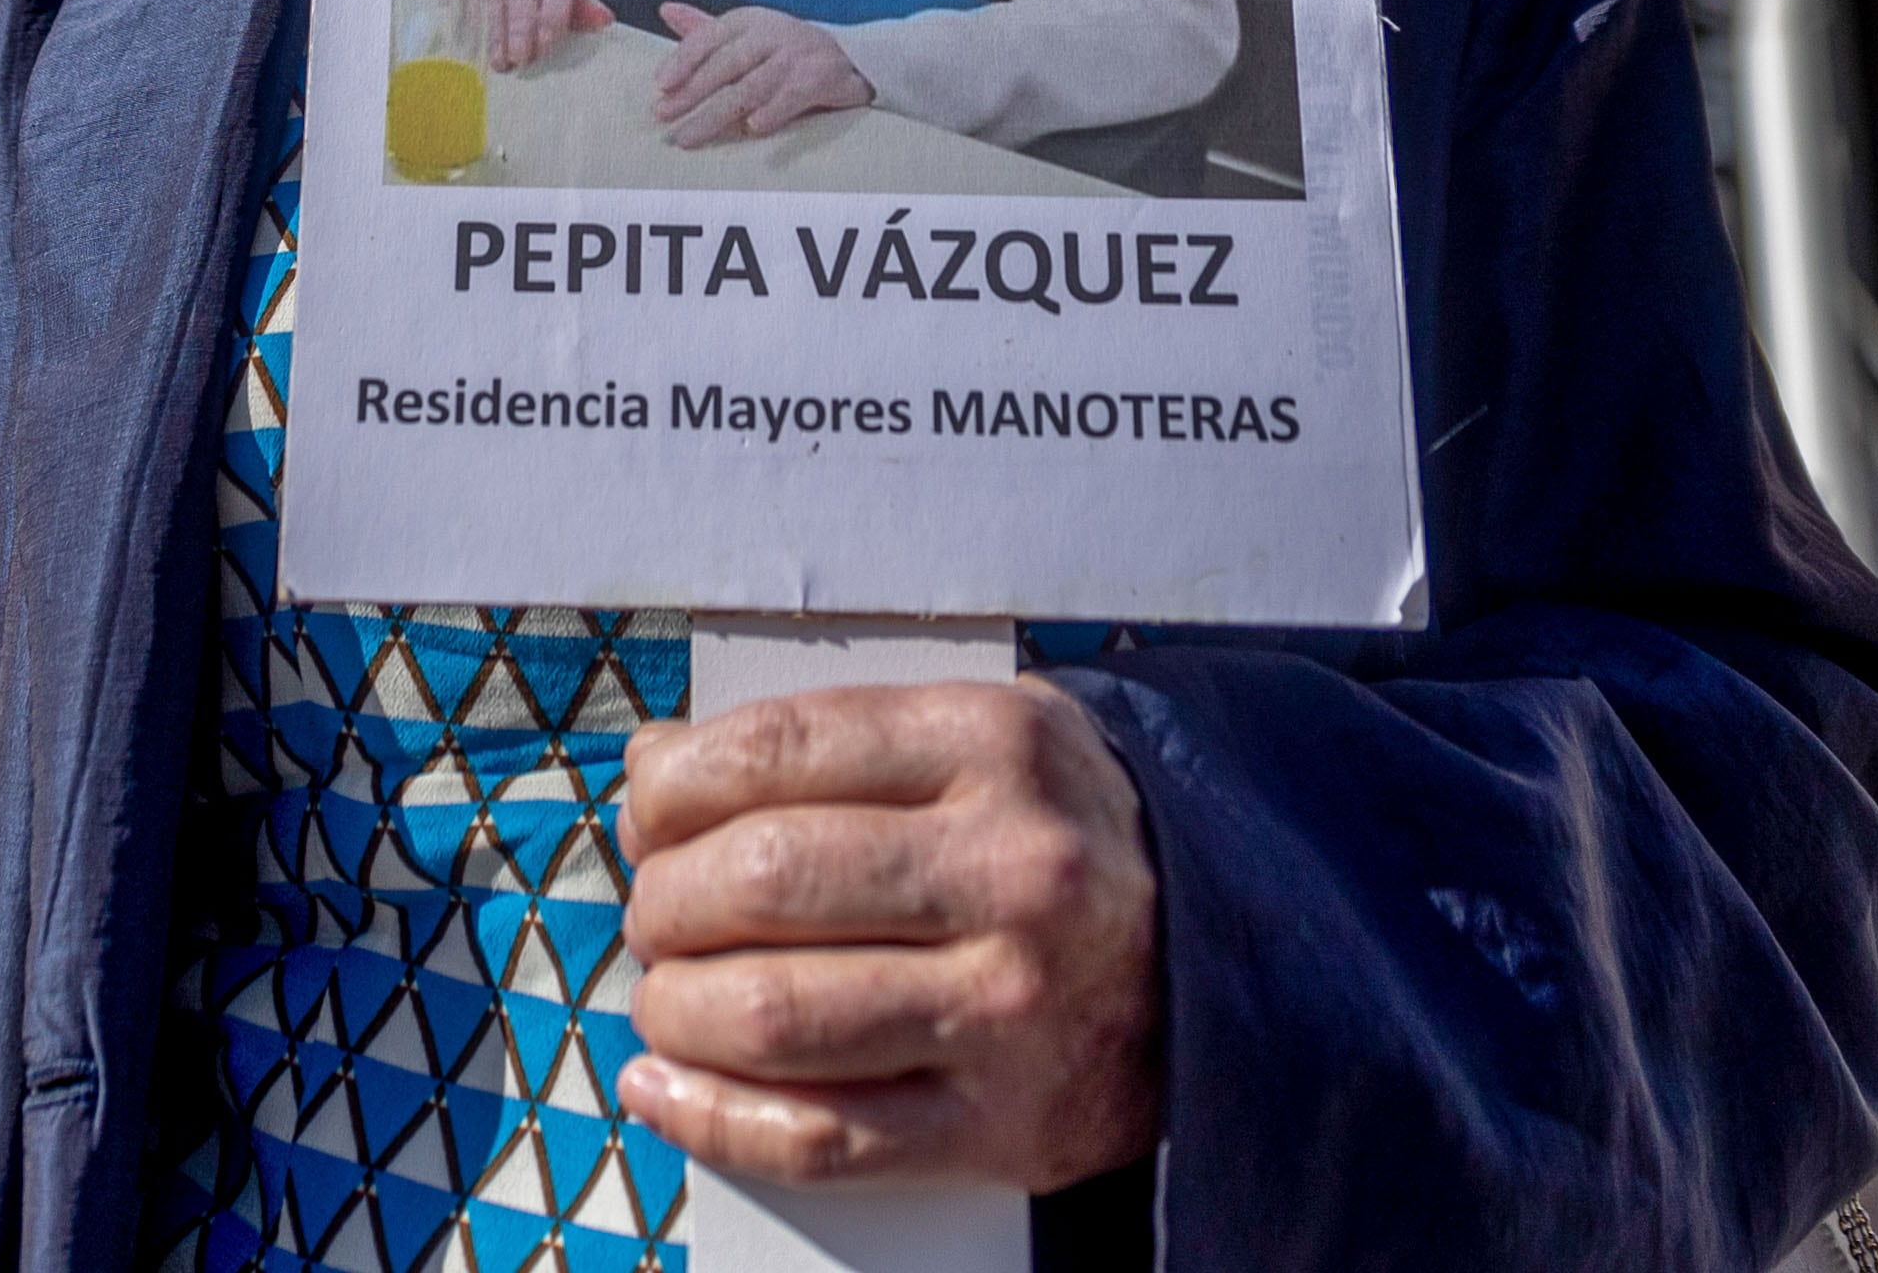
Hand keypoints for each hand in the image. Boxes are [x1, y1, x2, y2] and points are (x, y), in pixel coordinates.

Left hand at [614, 678, 1163, 1191]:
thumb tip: (654, 768)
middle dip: (664, 900)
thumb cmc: (1065, 837)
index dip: (675, 787)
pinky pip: (819, 1138)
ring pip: (772, 1015)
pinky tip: (665, 1086)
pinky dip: (712, 1117)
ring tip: (664, 996)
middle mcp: (1012, 872)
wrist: (1227, 960)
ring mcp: (1010, 1008)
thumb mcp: (984, 740)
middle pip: (760, 881)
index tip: (650, 810)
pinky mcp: (1004, 1126)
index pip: (777, 750)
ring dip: (674, 1009)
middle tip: (656, 910)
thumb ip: (831, 741)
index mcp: (998, 747)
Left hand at [651, 4, 871, 147]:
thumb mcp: (748, 33)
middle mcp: (771, 33)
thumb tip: (667, 11)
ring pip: (749, 89)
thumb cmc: (787, 49)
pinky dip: (771, 114)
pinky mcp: (819, 78)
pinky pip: (790, 99)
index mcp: (749, 20)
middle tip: (665, 115)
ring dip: (716, 115)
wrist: (851, 56)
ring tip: (690, 135)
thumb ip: (706, 28)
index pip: (709, 37)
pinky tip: (752, 129)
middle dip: (692, 93)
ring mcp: (796, 56)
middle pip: (725, 65)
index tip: (661, 85)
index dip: (682, 60)